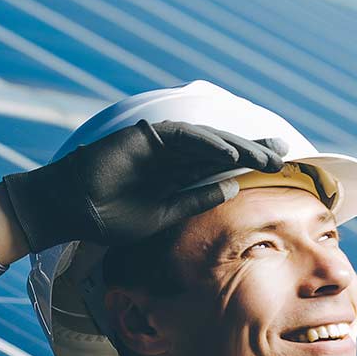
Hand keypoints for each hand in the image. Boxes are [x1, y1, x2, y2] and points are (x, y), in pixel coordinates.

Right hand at [0, 120, 286, 250]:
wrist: (71, 209)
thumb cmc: (110, 218)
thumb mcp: (162, 215)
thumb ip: (195, 199)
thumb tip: (232, 186)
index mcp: (177, 178)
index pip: (221, 168)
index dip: (249, 165)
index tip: (279, 169)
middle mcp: (173, 158)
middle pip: (221, 150)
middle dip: (252, 151)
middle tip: (284, 155)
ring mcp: (161, 146)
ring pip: (208, 141)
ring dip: (237, 147)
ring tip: (265, 154)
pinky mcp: (147, 136)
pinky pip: (184, 137)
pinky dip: (207, 142)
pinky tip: (229, 151)